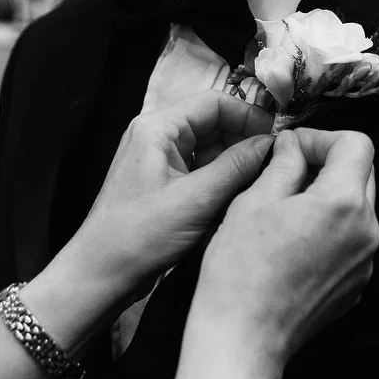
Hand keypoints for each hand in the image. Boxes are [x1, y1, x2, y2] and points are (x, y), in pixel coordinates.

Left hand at [57, 91, 274, 306]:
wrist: (101, 275)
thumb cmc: (140, 236)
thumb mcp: (197, 200)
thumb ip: (237, 167)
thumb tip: (271, 143)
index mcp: (158, 128)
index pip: (214, 103)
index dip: (249, 116)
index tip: (277, 138)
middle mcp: (157, 137)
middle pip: (213, 124)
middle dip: (244, 141)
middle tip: (275, 163)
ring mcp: (159, 161)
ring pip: (210, 150)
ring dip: (235, 163)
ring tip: (260, 181)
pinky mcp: (164, 184)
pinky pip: (200, 170)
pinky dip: (221, 180)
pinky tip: (239, 196)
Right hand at [176, 129, 378, 378]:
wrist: (243, 339)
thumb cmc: (240, 272)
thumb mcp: (254, 202)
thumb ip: (284, 163)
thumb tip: (294, 144)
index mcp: (343, 203)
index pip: (356, 145)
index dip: (322, 138)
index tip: (293, 148)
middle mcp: (367, 230)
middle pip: (362, 173)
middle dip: (327, 164)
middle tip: (286, 172)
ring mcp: (365, 261)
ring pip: (357, 207)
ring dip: (328, 197)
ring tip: (285, 210)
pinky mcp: (357, 284)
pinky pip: (351, 240)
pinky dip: (329, 229)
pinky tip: (293, 242)